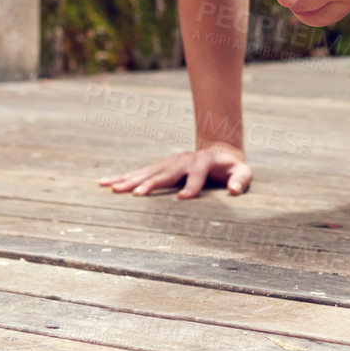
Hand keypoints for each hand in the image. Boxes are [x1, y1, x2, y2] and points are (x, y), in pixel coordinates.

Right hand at [97, 143, 251, 199]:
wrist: (219, 152)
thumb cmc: (232, 168)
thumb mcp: (243, 173)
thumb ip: (241, 180)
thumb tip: (233, 190)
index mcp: (203, 161)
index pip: (197, 174)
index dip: (193, 185)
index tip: (185, 198)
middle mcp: (183, 160)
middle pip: (166, 173)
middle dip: (151, 183)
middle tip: (136, 194)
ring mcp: (169, 162)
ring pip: (147, 172)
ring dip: (129, 180)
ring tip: (112, 188)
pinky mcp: (160, 166)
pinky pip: (140, 172)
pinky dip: (123, 177)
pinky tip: (106, 183)